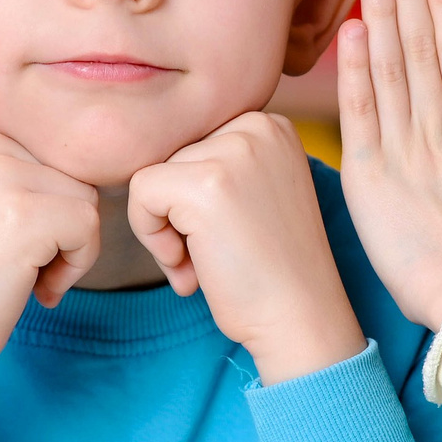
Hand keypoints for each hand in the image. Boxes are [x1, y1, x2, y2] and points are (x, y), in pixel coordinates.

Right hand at [0, 121, 101, 416]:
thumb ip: (6, 159)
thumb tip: (79, 128)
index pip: (51, 150)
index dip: (44, 201)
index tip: (6, 236)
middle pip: (73, 172)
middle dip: (61, 223)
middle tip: (18, 261)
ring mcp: (1, 175)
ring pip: (87, 198)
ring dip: (70, 246)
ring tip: (24, 272)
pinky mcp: (26, 214)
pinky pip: (89, 226)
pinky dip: (76, 265)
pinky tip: (36, 287)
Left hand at [126, 112, 367, 383]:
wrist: (301, 317)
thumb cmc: (273, 268)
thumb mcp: (257, 193)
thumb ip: (219, 166)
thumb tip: (142, 155)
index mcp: (272, 125)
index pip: (196, 143)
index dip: (195, 197)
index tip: (222, 236)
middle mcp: (257, 127)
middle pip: (173, 155)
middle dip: (178, 213)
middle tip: (209, 257)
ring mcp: (233, 152)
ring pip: (154, 174)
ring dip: (164, 228)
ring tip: (201, 264)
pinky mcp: (203, 184)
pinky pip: (140, 191)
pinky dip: (149, 234)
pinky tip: (186, 265)